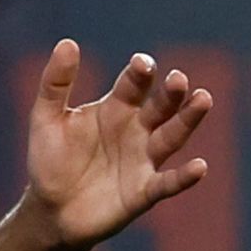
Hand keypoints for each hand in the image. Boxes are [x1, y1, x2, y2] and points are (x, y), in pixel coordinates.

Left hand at [23, 40, 212, 249]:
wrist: (49, 208)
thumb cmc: (50, 160)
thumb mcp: (46, 119)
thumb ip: (56, 83)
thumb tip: (67, 42)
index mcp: (116, 108)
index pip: (134, 84)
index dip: (139, 73)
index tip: (142, 65)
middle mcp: (137, 130)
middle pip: (161, 106)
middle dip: (171, 93)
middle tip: (179, 79)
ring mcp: (143, 160)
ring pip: (172, 136)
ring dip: (188, 120)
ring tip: (203, 99)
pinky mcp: (143, 192)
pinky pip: (167, 183)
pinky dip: (184, 177)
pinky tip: (200, 167)